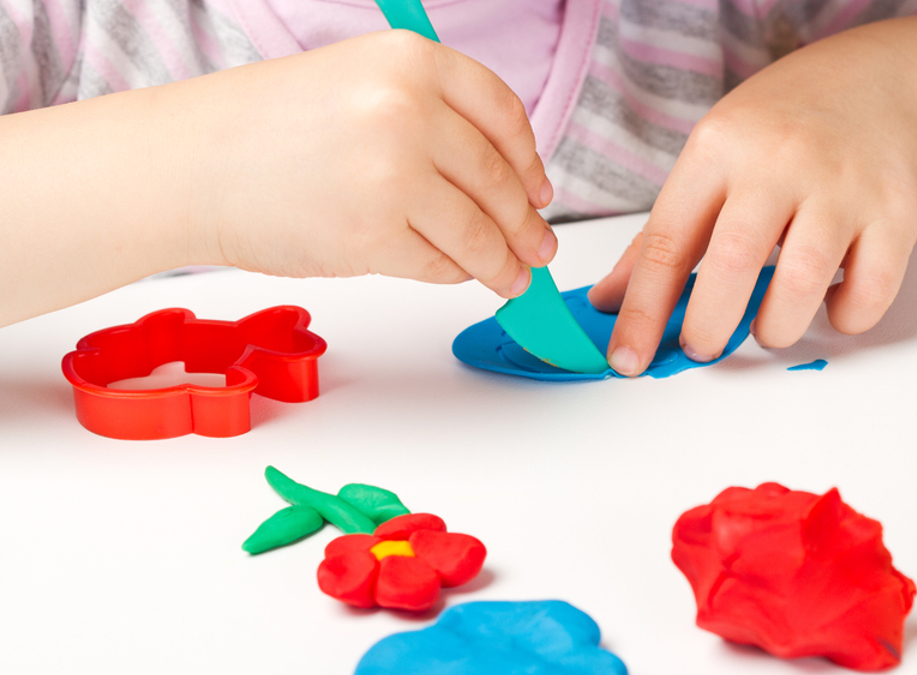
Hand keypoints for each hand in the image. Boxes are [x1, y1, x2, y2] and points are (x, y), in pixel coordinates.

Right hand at [181, 31, 555, 296]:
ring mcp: (392, 175)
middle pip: (498, 180)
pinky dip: (456, 274)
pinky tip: (460, 275)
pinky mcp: (372, 237)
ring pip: (479, 231)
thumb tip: (502, 179)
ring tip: (515, 276)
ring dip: (504, 261)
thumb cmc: (264, 128)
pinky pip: (439, 264)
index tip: (539, 190)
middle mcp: (408, 111)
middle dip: (526, 223)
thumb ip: (429, 116)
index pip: (503, 115)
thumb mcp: (357, 84)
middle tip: (538, 247)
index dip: (529, 162)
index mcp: (410, 60)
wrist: (187, 165)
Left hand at [587, 31, 916, 374]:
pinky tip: (829, 301)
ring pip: (801, 284)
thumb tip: (612, 302)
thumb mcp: (711, 157)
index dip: (641, 310)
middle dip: (708, 327)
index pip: (666, 241)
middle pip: (733, 264)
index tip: (626, 357)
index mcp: (719, 148)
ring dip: (776, 328)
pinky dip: (844, 316)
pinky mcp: (896, 209)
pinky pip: (869, 290)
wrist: (881, 81)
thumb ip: (662, 233)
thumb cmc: (782, 127)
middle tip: (701, 346)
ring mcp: (842, 184)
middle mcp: (779, 161)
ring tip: (768, 326)